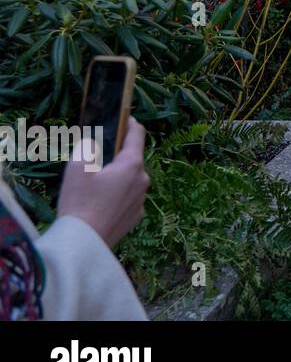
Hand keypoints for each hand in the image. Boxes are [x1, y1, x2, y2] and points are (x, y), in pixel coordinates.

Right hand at [56, 118, 149, 247]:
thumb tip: (93, 143)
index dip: (130, 123)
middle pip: (132, 159)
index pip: (137, 135)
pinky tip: (99, 203)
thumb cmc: (80, 202)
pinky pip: (127, 198)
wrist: (84, 243)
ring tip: (94, 185)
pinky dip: (117, 195)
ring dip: (117, 177)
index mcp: (132, 165)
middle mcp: (142, 180)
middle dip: (117, 155)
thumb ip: (87, 148)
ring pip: (130, 180)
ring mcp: (141, 200)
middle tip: (97, 158)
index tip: (124, 118)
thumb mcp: (77, 169)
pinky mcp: (135, 216)